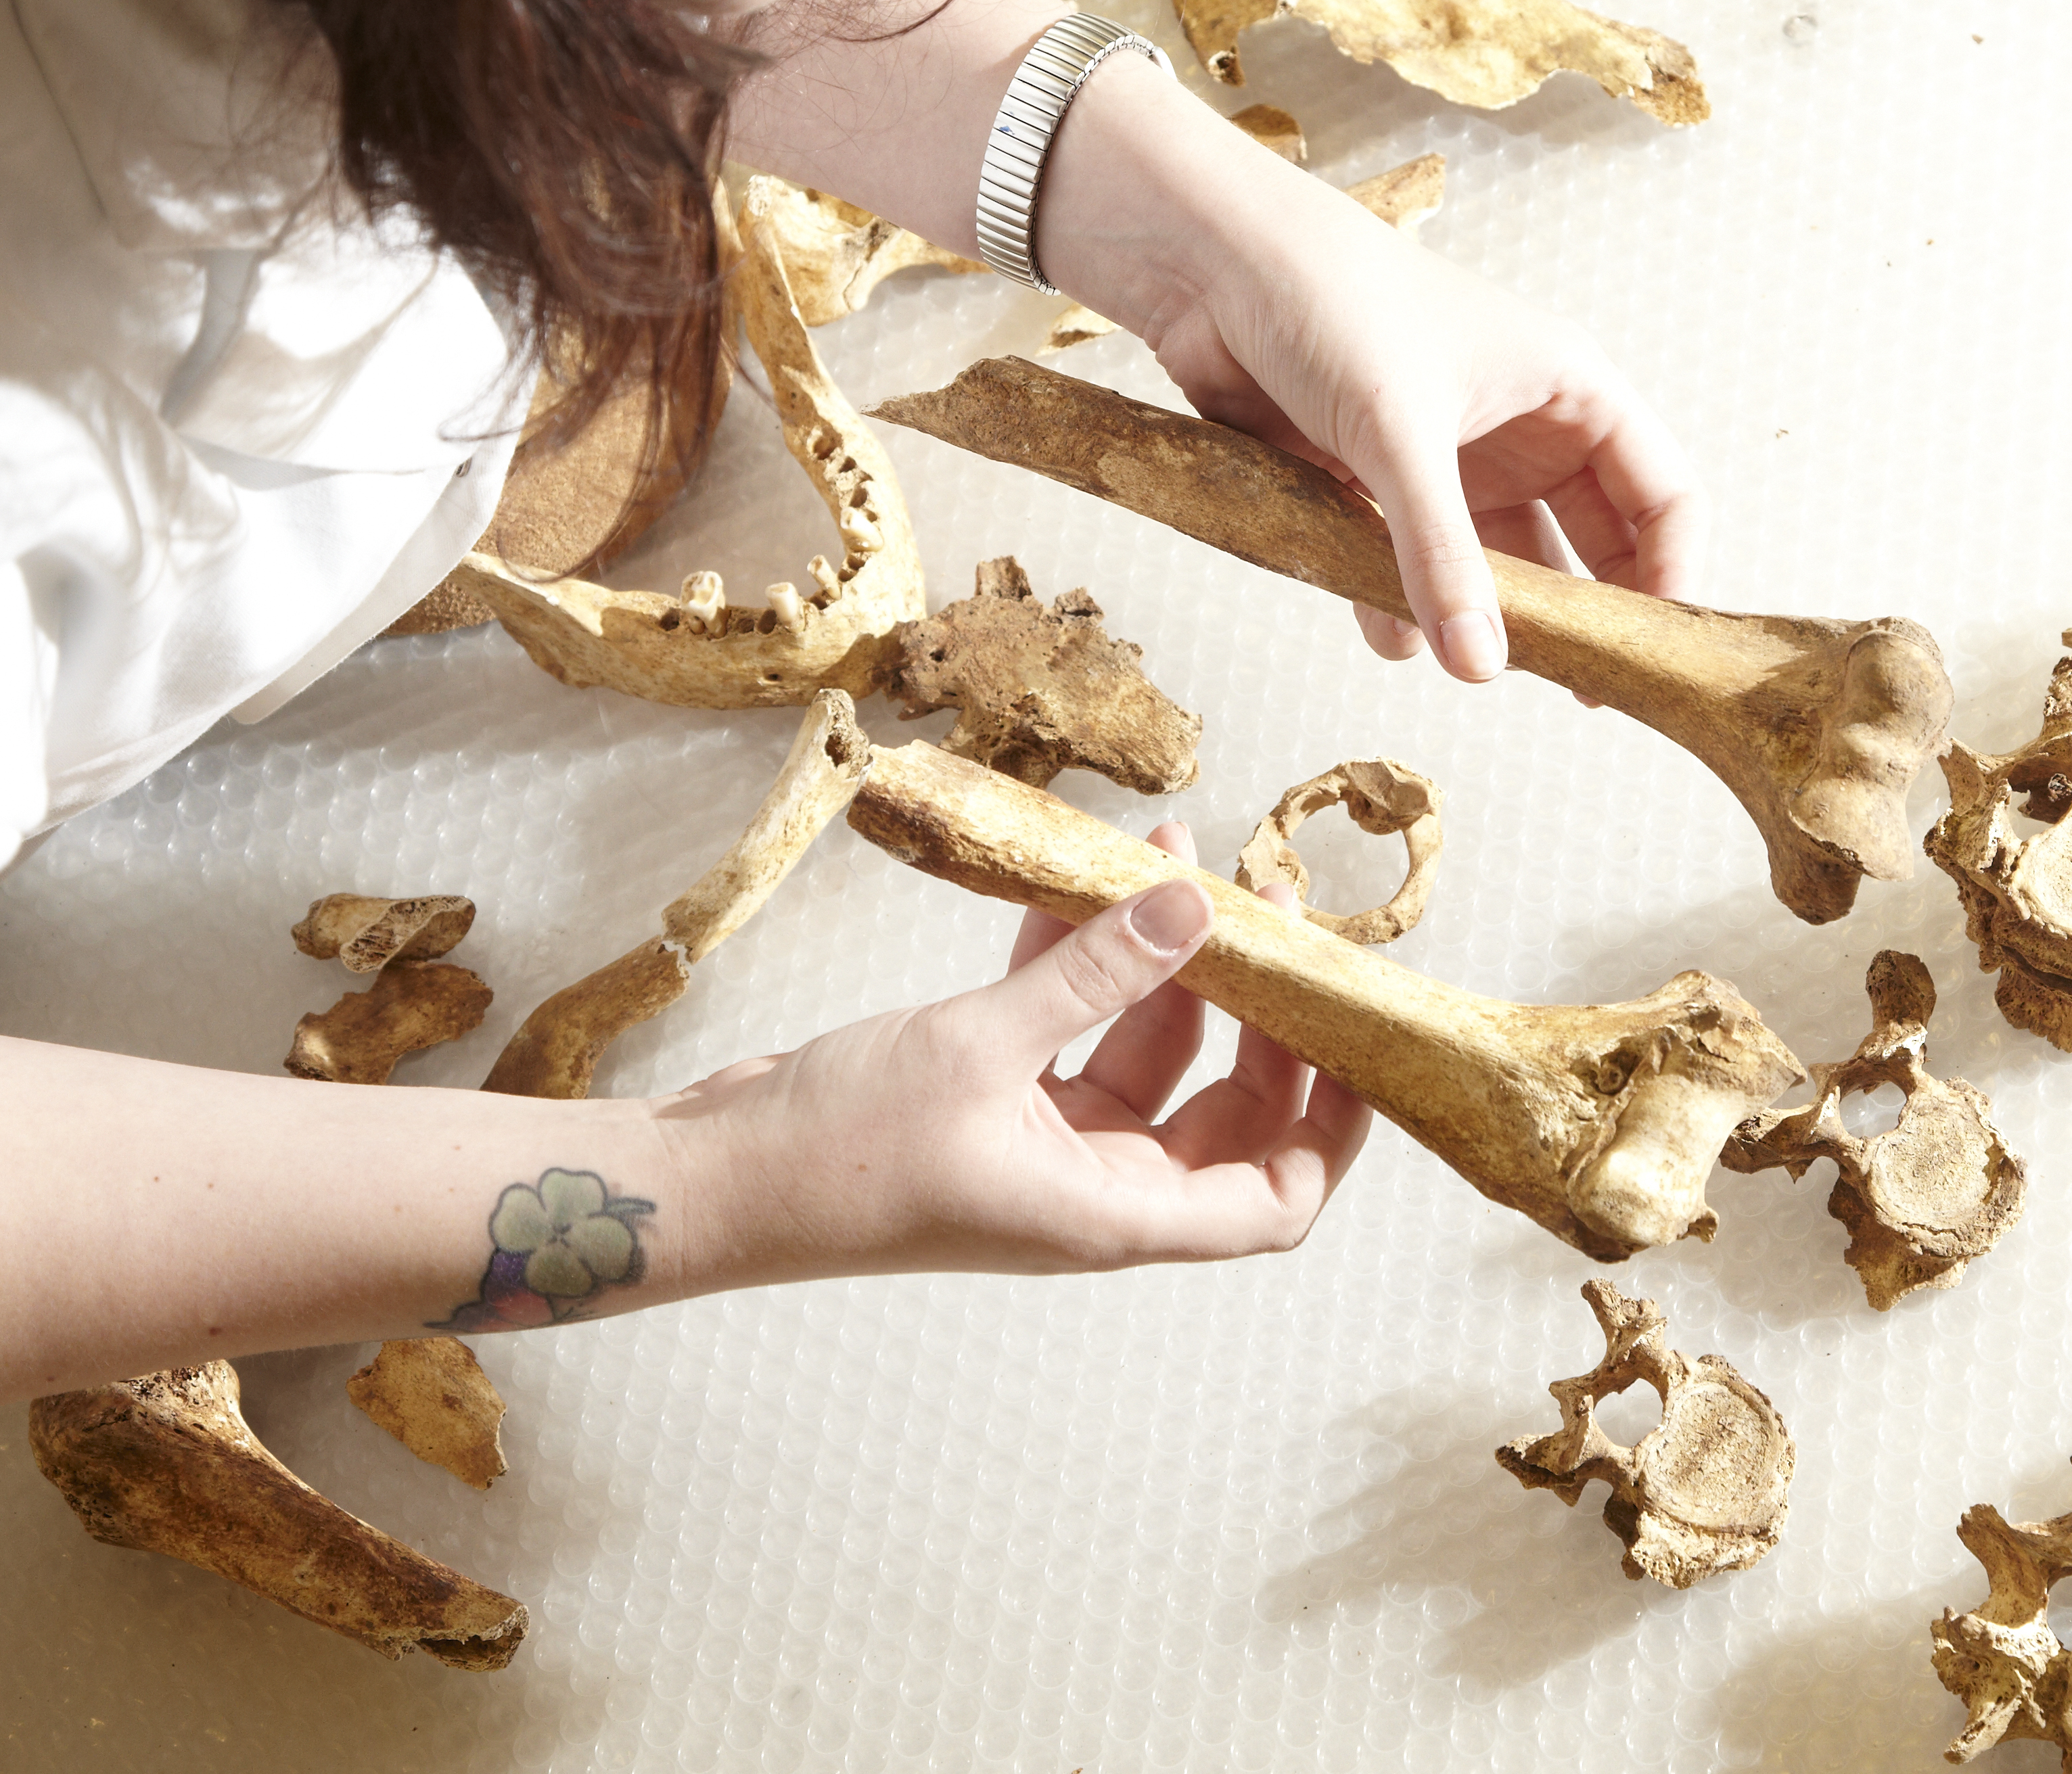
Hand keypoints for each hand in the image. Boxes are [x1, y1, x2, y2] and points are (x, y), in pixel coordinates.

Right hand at [676, 822, 1370, 1275]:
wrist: (711, 1180)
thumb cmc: (840, 1154)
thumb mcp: (981, 1047)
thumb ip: (1094, 974)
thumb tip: (1197, 903)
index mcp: (1112, 1214)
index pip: (1273, 1202)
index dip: (1333, 1133)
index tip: (1360, 1040)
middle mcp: (1092, 1187)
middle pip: (1224, 1116)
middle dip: (1258, 1016)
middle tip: (1273, 912)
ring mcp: (1040, 1143)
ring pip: (1146, 1053)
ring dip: (1165, 962)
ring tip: (1178, 857)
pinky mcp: (986, 1096)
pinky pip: (1067, 1026)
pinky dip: (1081, 961)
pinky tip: (1085, 881)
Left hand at [1042, 62, 1706, 681]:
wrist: (1208, 265)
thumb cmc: (1330, 302)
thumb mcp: (1400, 435)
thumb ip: (1442, 556)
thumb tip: (1480, 663)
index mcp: (1567, 391)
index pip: (1663, 497)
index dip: (1667, 576)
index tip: (1642, 651)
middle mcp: (1521, 430)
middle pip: (1588, 546)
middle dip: (1575, 615)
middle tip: (1569, 689)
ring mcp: (1450, 461)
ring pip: (1495, 568)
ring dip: (1479, 616)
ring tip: (1462, 656)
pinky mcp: (1376, 485)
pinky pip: (1410, 568)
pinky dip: (1399, 604)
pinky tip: (1383, 629)